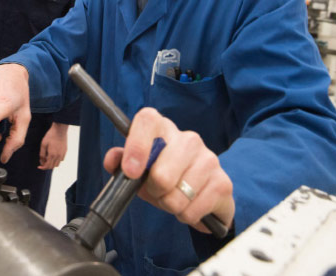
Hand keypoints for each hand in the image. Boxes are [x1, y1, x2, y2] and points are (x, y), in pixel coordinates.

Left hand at [38, 122, 67, 169]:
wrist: (60, 130)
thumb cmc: (50, 136)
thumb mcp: (43, 144)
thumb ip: (42, 154)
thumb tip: (42, 161)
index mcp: (52, 155)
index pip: (47, 166)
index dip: (42, 167)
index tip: (39, 166)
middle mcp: (58, 156)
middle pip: (52, 166)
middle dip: (46, 166)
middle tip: (42, 162)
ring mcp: (62, 154)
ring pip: (57, 164)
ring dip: (52, 164)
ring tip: (48, 159)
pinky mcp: (65, 151)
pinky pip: (61, 159)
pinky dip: (57, 160)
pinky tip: (53, 155)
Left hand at [103, 107, 234, 234]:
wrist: (202, 194)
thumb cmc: (165, 176)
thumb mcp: (139, 170)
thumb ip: (120, 163)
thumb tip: (113, 159)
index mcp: (163, 128)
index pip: (147, 120)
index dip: (136, 146)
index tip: (131, 171)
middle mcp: (188, 139)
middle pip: (162, 174)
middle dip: (154, 192)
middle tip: (158, 190)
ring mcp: (209, 159)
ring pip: (177, 196)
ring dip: (171, 205)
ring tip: (175, 198)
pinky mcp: (223, 182)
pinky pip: (193, 210)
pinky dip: (186, 216)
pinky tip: (190, 205)